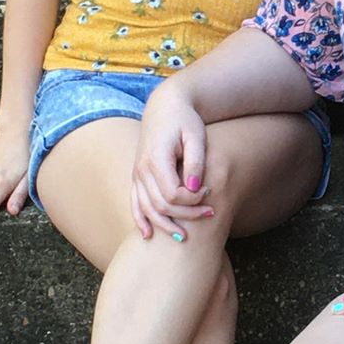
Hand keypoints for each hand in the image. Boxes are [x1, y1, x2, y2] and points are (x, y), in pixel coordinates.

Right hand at [132, 83, 215, 240]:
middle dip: (186, 215)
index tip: (209, 192)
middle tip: (210, 213)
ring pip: (146, 209)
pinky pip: (134, 203)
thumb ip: (195, 162)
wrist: (165, 106)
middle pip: (160, 205)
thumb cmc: (185, 120)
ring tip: (185, 237)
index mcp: (156, 158)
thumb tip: (194, 188)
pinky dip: (140, 220)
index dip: (192, 200)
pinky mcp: (137, 176)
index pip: (172, 194)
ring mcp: (136, 174)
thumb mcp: (196, 136)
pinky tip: (148, 236)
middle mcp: (141, 169)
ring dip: (165, 225)